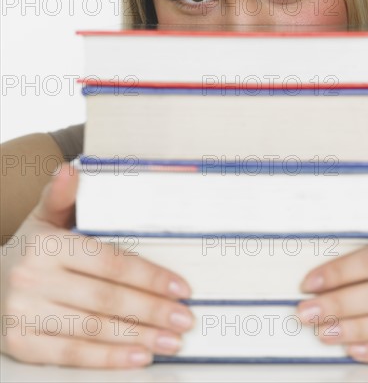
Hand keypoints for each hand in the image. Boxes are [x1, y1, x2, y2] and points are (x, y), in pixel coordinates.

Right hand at [1, 164, 193, 367]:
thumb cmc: (31, 249)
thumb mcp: (44, 218)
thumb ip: (63, 196)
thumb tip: (72, 169)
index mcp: (47, 244)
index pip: (110, 262)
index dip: (149, 276)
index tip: (180, 287)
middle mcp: (33, 279)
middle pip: (106, 298)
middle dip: (151, 310)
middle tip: (185, 317)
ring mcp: (24, 314)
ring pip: (92, 329)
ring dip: (138, 337)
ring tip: (171, 340)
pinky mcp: (20, 344)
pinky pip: (71, 354)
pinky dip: (108, 358)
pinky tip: (139, 357)